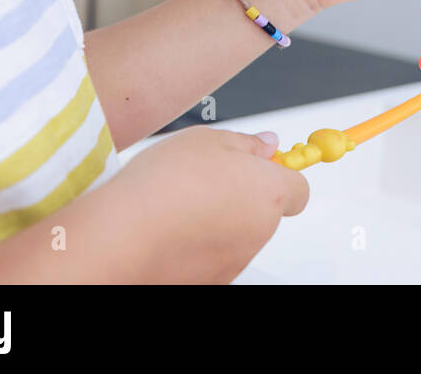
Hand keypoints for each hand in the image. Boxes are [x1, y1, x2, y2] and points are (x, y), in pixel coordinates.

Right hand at [114, 126, 308, 282]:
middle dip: (243, 196)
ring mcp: (235, 261)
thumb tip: (267, 145)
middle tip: (207, 180)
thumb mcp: (207, 140)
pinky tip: (169, 230)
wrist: (121, 238)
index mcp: (268, 193)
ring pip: (236, 235)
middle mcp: (259, 232)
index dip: (279, 175)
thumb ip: (246, 143)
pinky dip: (196, 245)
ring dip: (217, 220)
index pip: (299, 188)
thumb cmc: (164, 185)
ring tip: (178, 204)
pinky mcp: (210, 282)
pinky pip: (210, 257)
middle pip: (264, 212)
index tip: (259, 164)